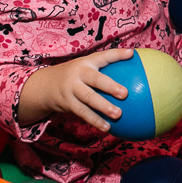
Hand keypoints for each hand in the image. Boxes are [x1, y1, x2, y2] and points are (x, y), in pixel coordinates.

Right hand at [18, 49, 134, 130]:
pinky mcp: (68, 103)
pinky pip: (83, 113)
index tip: (131, 54)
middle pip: (95, 80)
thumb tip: (136, 71)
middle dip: (110, 86)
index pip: (103, 56)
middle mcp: (78, 74)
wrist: (45, 85)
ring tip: (118, 115)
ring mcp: (72, 89)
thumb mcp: (86, 66)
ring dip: (104, 107)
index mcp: (87, 63)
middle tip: (125, 93)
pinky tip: (108, 128)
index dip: (117, 54)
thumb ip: (107, 67)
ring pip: (89, 99)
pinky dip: (96, 121)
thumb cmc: (77, 75)